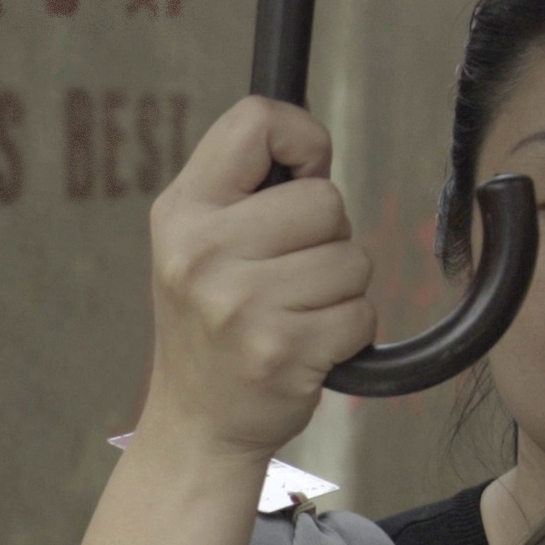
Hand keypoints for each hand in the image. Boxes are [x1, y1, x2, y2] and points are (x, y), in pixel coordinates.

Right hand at [138, 96, 374, 466]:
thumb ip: (245, 188)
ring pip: (352, 258)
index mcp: (182, 212)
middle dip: (327, 235)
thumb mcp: (197, 241)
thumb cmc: (210, 323)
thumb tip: (315, 143)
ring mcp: (242, 304)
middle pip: (326, 199)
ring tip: (293, 312)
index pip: (257, 121)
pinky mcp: (284, 350)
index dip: (301, 140)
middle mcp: (203, 253)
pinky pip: (362, 313)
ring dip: (340, 288)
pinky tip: (306, 346)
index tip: (301, 176)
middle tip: (287, 272)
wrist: (196, 423)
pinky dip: (348, 332)